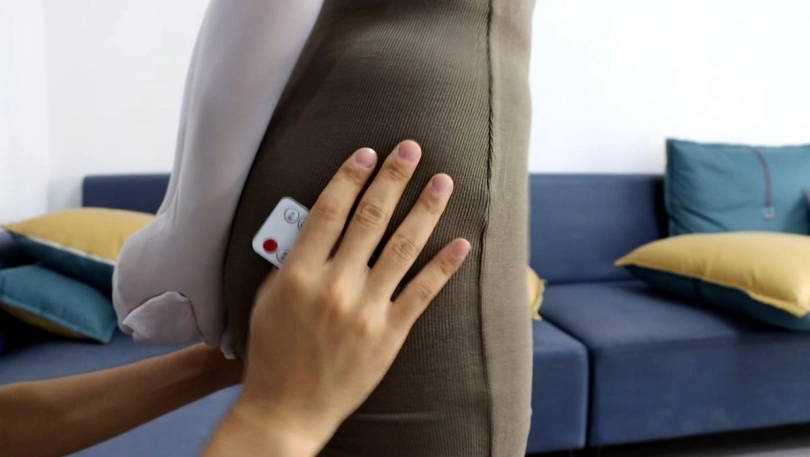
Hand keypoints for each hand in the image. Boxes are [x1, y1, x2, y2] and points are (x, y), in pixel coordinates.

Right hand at [235, 140, 469, 452]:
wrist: (286, 409)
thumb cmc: (273, 352)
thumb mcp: (268, 299)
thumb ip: (293, 260)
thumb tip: (319, 224)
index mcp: (299, 274)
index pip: (329, 211)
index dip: (351, 177)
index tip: (367, 154)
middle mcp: (335, 285)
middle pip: (370, 219)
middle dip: (393, 178)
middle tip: (410, 149)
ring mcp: (366, 310)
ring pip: (402, 248)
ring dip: (425, 210)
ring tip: (442, 182)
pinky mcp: (390, 334)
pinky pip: (422, 293)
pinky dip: (443, 266)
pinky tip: (460, 242)